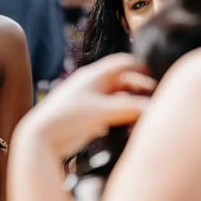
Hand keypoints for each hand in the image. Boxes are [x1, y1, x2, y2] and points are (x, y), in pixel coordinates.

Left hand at [15, 53, 153, 159]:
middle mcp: (92, 85)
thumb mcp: (104, 111)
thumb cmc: (70, 118)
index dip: (141, 69)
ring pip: (117, 99)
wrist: (42, 137)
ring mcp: (89, 101)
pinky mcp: (87, 118)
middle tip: (155, 102)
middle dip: (139, 90)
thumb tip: (154, 108)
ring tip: (143, 118)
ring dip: (131, 106)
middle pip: (123, 81)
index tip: (158, 79)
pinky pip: (109, 113)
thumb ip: (131, 109)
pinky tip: (128, 128)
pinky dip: (121, 118)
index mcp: (94, 75)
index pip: (123, 63)